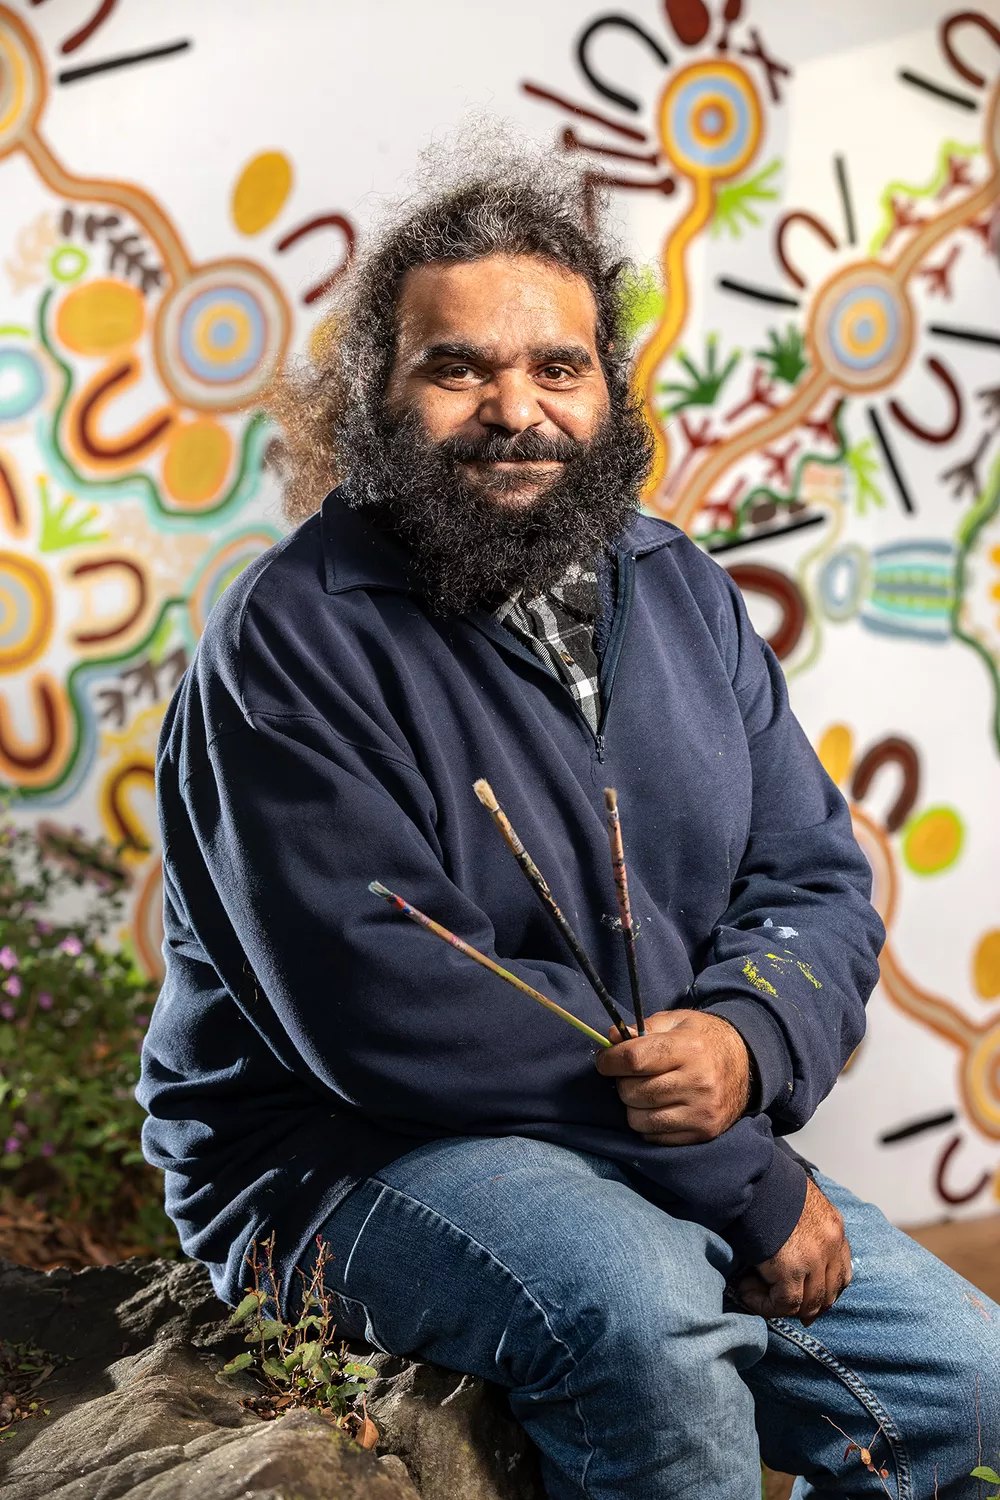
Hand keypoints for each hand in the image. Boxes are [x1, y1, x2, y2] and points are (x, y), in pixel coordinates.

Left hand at [594, 1009, 751, 1145]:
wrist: (747, 1063)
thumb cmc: (703, 1039)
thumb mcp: (676, 1021)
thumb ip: (642, 1028)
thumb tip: (611, 1039)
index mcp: (689, 1048)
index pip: (635, 1060)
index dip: (610, 1060)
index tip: (605, 1060)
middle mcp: (698, 1082)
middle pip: (633, 1092)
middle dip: (621, 1083)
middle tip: (630, 1075)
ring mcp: (701, 1111)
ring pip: (639, 1119)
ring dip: (633, 1106)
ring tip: (644, 1092)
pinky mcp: (703, 1132)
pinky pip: (654, 1137)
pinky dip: (648, 1124)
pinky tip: (658, 1108)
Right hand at [733, 1176, 851, 1324]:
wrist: (751, 1174)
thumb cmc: (766, 1183)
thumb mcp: (795, 1199)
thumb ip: (801, 1224)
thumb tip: (787, 1248)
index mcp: (833, 1225)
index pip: (842, 1272)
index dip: (825, 1291)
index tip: (806, 1299)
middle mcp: (831, 1243)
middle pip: (828, 1293)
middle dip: (807, 1306)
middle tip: (781, 1306)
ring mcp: (815, 1258)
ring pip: (807, 1304)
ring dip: (781, 1305)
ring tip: (754, 1293)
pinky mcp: (792, 1269)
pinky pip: (784, 1304)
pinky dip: (765, 1304)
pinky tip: (746, 1290)